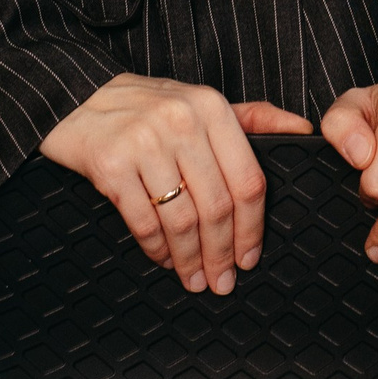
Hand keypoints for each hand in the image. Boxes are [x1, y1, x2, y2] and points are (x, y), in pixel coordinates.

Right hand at [40, 75, 312, 292]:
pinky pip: (143, 221)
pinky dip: (156, 249)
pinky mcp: (111, 162)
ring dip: (189, 259)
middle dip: (221, 253)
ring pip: (181, 218)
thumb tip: (302, 129)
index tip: (250, 258)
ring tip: (193, 279)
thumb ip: (252, 117)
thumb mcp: (200, 101)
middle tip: (222, 282)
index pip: (247, 179)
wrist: (76, 96)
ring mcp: (144, 141)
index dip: (252, 228)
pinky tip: (163, 259)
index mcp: (211, 107)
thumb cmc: (145, 106)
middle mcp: (182, 121)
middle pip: (217, 206)